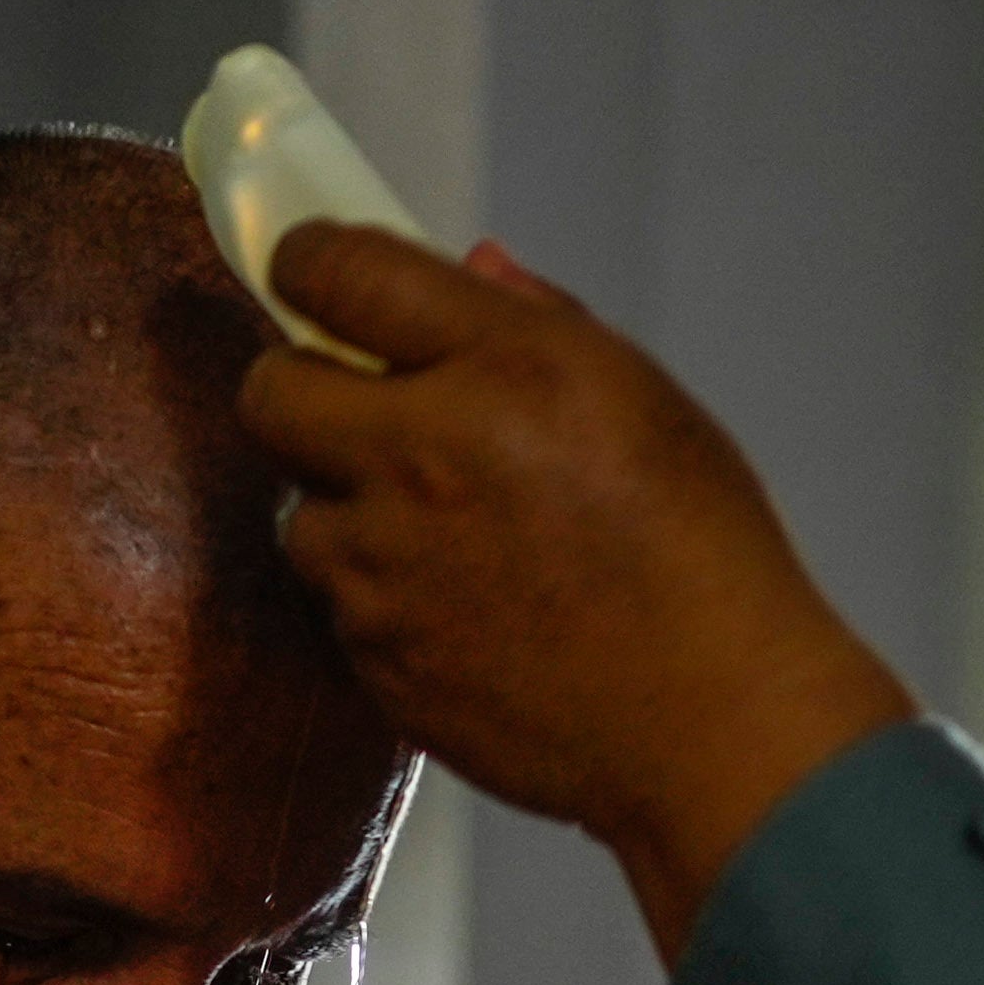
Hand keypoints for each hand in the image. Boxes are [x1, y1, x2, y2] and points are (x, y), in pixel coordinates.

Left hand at [231, 225, 920, 960]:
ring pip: (300, 515)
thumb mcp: (645, 399)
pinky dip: (382, 601)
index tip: (310, 271)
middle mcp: (424, 458)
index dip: (308, 260)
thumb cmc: (701, 556)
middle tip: (354, 409)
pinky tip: (465, 610)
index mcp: (503, 370)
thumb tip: (473, 268)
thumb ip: (540, 322)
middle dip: (299, 390)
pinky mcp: (378, 660)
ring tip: (439, 537)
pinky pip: (341, 610)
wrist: (712, 724)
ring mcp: (388, 570)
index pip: (338, 272)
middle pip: (271, 395)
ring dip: (348, 513)